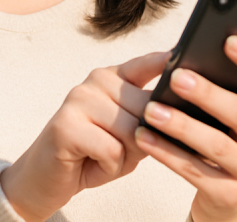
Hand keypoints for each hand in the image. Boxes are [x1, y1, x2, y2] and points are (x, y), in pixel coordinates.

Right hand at [0, 51, 169, 221]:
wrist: (47, 178)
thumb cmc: (93, 154)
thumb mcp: (129, 134)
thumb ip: (150, 118)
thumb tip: (180, 114)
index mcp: (113, 77)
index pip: (148, 64)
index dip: (169, 63)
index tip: (190, 58)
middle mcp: (96, 81)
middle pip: (148, 108)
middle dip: (145, 140)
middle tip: (122, 150)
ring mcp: (79, 99)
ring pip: (132, 131)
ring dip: (126, 156)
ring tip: (105, 156)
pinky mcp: (66, 124)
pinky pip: (111, 150)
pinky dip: (109, 167)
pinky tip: (90, 162)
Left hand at [134, 35, 236, 221]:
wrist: (228, 196)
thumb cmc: (228, 136)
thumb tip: (234, 36)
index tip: (229, 41)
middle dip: (208, 94)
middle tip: (177, 77)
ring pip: (215, 146)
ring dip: (180, 126)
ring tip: (150, 109)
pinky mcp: (231, 196)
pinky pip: (194, 171)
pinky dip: (166, 153)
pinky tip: (144, 136)